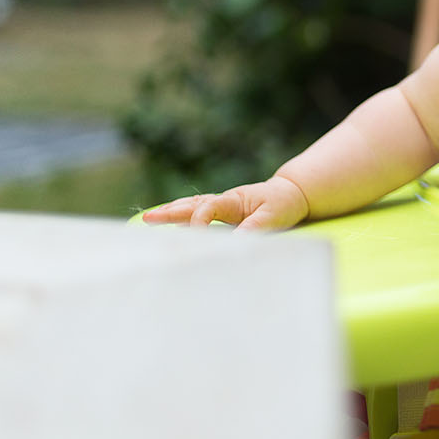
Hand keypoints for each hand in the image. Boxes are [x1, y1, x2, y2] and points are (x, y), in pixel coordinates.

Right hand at [141, 175, 309, 231]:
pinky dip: (182, 216)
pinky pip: (198, 212)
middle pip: (192, 205)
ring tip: (149, 218)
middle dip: (170, 213)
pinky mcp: (222, 213)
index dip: (199, 220)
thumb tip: (233, 243)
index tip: (196, 235)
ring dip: (171, 212)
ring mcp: (221, 206)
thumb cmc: (282, 204)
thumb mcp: (273, 217)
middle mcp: (223, 201)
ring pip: (192, 207)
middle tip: (148, 219)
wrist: (291, 194)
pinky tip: (169, 220)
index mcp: (233, 200)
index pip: (209, 207)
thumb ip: (253, 228)